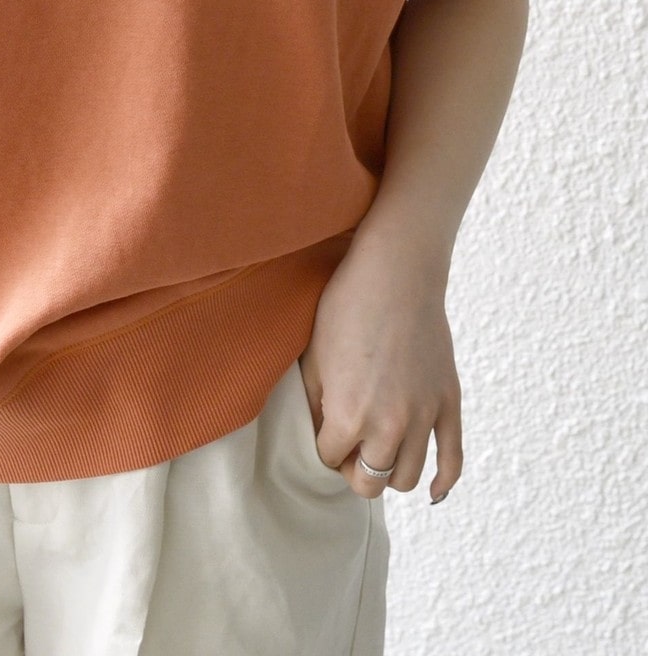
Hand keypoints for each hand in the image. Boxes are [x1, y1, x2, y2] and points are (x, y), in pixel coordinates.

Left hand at [297, 238, 462, 502]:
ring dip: (390, 472)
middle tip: (350, 447)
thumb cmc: (346, 308)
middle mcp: (389, 427)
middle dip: (354, 470)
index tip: (325, 429)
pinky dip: (443, 483)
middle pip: (370, 482)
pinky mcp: (448, 404)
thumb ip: (317, 404)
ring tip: (379, 450)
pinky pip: (452, 461)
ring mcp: (424, 417)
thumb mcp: (314, 357)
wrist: (395, 275)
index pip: (330, 460)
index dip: (324, 446)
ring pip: (408, 478)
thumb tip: (323, 433)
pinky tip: (433, 491)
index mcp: (349, 416)